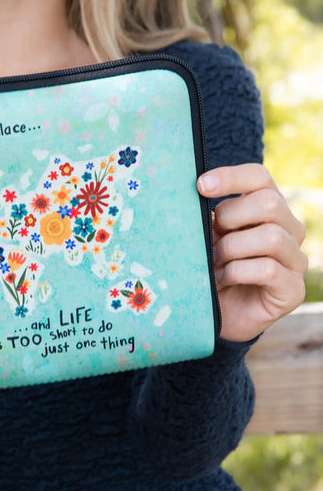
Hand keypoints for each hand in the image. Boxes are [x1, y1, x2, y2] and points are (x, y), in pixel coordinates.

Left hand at [197, 164, 307, 342]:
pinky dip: (237, 272)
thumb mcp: (207, 236)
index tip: (199, 185)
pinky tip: (223, 279)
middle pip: (269, 203)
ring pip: (271, 237)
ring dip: (232, 248)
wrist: (217, 313)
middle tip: (211, 237)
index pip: (259, 177)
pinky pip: (268, 269)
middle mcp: (289, 230)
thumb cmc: (211, 267)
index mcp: (269, 208)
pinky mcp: (293, 289)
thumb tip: (194, 196)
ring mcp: (295, 260)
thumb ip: (208, 217)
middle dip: (230, 217)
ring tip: (215, 262)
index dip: (230, 177)